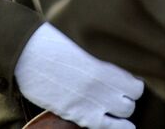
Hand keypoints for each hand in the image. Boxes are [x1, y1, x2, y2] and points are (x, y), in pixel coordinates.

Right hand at [14, 22, 143, 128]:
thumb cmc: (52, 44)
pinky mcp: (79, 114)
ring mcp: (93, 101)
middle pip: (132, 99)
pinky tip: (124, 127)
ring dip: (121, 111)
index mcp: (106, 64)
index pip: (136, 83)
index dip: (132, 84)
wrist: (28, 54)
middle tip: (117, 93)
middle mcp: (104, 84)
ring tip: (113, 106)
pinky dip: (118, 128)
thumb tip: (115, 67)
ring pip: (125, 112)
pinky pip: (108, 127)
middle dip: (126, 97)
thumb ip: (102, 58)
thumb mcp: (83, 45)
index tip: (125, 82)